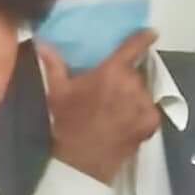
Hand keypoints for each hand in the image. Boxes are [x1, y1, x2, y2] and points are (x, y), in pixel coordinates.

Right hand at [37, 29, 160, 183]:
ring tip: (118, 110)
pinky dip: (142, 114)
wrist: (83, 160)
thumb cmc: (69, 123)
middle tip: (112, 91)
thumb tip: (42, 42)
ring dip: (135, 96)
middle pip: (136, 73)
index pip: (134, 47)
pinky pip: (150, 110)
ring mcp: (144, 104)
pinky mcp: (151, 122)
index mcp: (112, 71)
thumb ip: (54, 64)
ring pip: (144, 92)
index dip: (143, 37)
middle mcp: (132, 84)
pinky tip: (128, 121)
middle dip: (127, 78)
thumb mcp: (57, 92)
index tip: (151, 33)